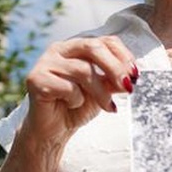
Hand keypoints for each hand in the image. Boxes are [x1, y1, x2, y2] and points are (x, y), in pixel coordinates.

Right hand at [22, 36, 136, 143]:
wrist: (53, 131)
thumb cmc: (77, 106)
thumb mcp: (103, 90)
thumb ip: (114, 80)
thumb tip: (132, 75)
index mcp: (76, 46)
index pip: (104, 40)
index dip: (123, 56)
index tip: (135, 75)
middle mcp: (59, 49)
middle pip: (93, 48)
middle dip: (115, 68)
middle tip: (129, 87)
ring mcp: (45, 62)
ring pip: (82, 70)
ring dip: (100, 91)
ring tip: (107, 106)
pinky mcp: (35, 79)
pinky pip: (66, 86)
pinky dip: (76, 99)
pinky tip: (73, 105)